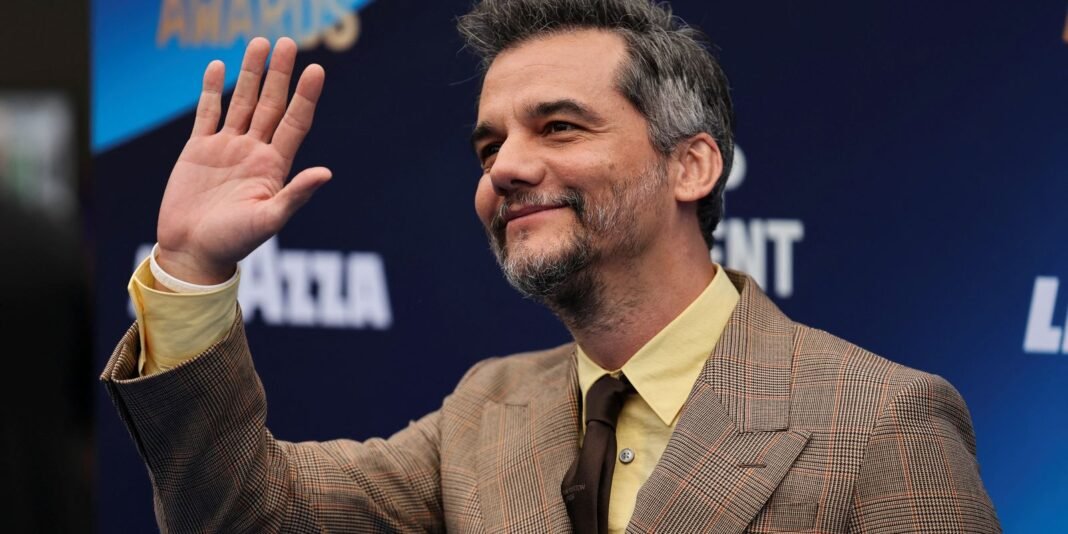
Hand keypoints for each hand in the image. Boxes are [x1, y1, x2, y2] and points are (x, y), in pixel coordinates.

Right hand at [156, 37, 330, 284]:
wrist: (193, 252)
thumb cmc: (234, 242)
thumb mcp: (269, 220)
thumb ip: (296, 195)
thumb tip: (326, 173)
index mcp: (274, 166)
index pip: (295, 122)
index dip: (305, 96)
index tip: (316, 70)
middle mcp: (254, 152)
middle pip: (271, 104)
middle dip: (280, 74)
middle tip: (289, 42)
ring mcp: (227, 148)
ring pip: (242, 102)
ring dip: (251, 74)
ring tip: (259, 44)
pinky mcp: (199, 150)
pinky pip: (208, 113)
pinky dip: (212, 90)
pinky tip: (217, 67)